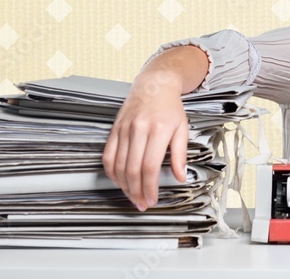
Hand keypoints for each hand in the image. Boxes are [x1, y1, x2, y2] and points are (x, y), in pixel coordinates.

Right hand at [102, 74, 188, 210]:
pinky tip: (119, 181)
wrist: (155, 85)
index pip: (150, 166)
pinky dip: (112, 172)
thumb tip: (180, 177)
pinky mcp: (114, 130)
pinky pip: (108, 155)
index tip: (152, 199)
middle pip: (132, 169)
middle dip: (136, 191)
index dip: (150, 187)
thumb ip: (181, 154)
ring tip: (132, 196)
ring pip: (118, 165)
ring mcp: (124, 129)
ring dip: (124, 186)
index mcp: (159, 130)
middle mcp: (139, 130)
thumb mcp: (182, 128)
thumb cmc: (170, 107)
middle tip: (141, 203)